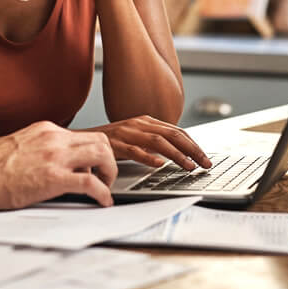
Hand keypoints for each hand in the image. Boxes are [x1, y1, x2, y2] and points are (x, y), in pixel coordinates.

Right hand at [0, 121, 115, 207]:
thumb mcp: (20, 146)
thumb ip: (41, 150)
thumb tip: (54, 164)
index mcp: (45, 130)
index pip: (84, 135)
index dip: (94, 153)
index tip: (94, 167)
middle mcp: (53, 138)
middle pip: (100, 140)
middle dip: (109, 160)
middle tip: (105, 177)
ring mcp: (54, 157)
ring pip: (102, 154)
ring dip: (110, 173)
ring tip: (105, 188)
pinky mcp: (53, 178)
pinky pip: (91, 183)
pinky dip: (103, 194)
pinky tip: (102, 202)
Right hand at [87, 116, 211, 170]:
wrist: (82, 139)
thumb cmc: (110, 141)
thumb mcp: (135, 137)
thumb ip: (153, 141)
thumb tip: (177, 153)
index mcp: (145, 121)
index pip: (176, 131)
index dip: (193, 144)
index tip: (205, 157)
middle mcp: (138, 124)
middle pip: (172, 135)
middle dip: (192, 150)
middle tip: (205, 164)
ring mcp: (127, 133)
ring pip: (158, 142)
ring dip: (177, 155)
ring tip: (189, 167)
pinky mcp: (115, 144)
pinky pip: (134, 150)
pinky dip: (148, 157)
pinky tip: (159, 165)